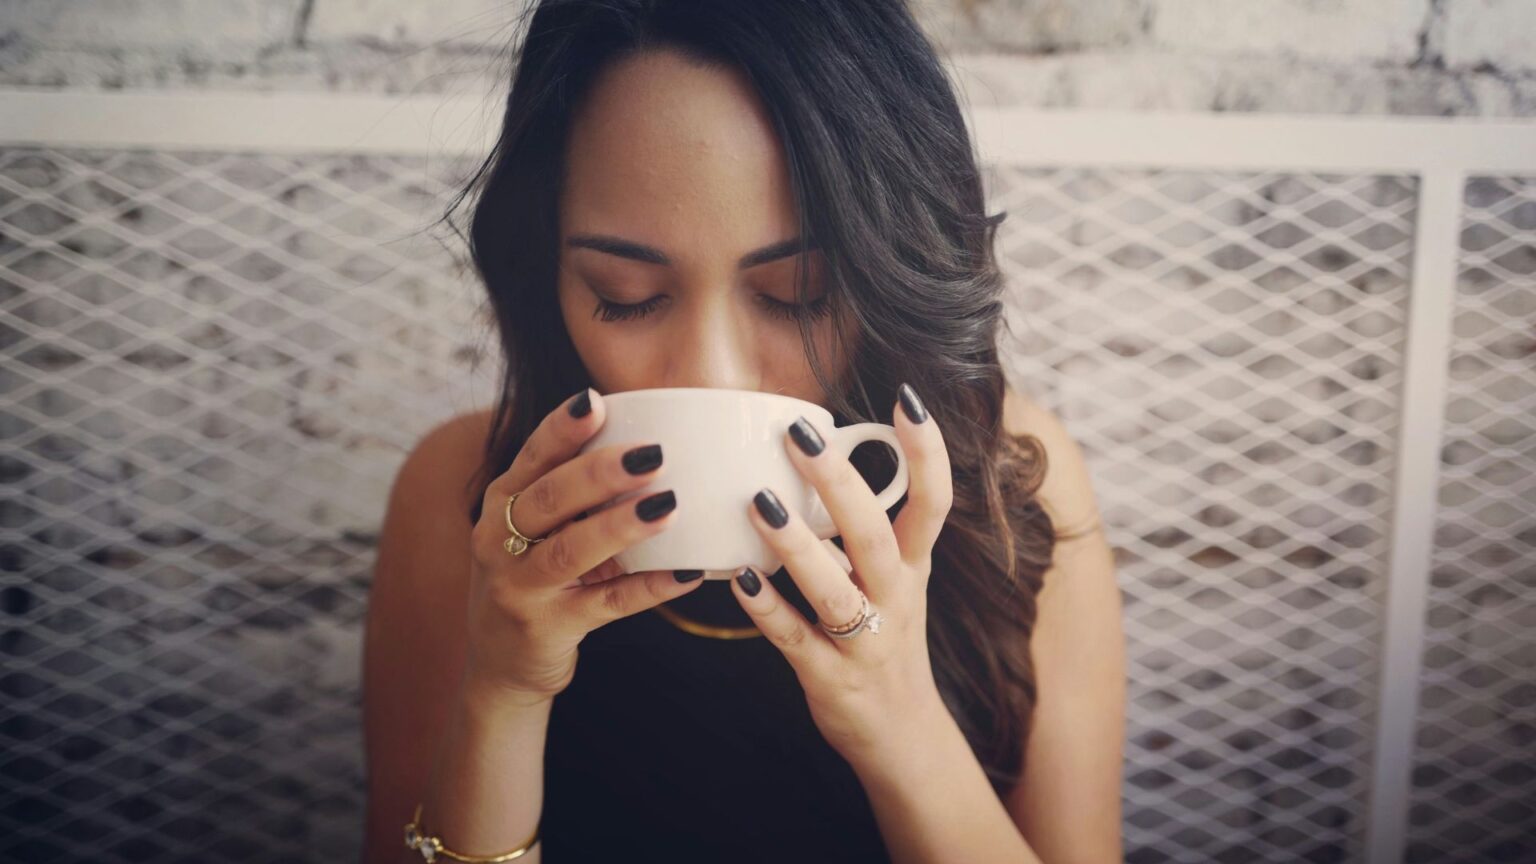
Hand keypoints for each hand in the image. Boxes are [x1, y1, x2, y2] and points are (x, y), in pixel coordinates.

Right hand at [463, 387, 705, 703]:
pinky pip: (607, 605)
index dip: (562, 429)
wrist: (500, 663)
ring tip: (668, 506)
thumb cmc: (532, 576)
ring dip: (621, 526)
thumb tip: (651, 443)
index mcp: (502, 503)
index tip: (595, 401)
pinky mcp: (548, 628)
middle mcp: (500, 541)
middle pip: (550, 498)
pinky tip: (688, 573)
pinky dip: (650, 588)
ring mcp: (520, 587)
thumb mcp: (534, 529)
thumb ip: (573, 492)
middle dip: (600, 473)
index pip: (532, 457)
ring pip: (571, 551)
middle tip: (653, 453)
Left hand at [729, 383, 953, 762]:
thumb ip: (867, 529)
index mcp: (914, 567)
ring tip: (759, 503)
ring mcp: (866, 643)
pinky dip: (767, 609)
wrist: (902, 735)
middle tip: (800, 435)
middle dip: (841, 484)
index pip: (934, 503)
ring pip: (836, 590)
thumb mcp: (896, 581)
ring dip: (798, 546)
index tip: (906, 399)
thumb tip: (824, 458)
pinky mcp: (831, 679)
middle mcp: (898, 600)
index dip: (927, 452)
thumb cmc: (886, 638)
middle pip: (877, 536)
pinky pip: (795, 639)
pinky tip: (737, 578)